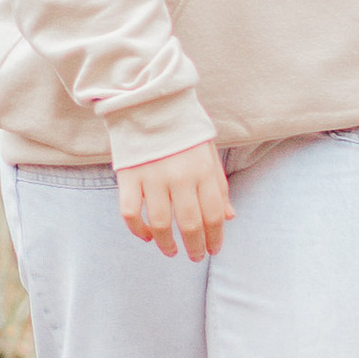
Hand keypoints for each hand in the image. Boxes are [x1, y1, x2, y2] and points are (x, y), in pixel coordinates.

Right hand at [116, 139, 231, 259]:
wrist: (151, 100)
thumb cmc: (184, 129)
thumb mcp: (209, 152)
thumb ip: (219, 185)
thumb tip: (229, 217)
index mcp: (203, 170)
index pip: (213, 214)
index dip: (215, 237)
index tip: (213, 249)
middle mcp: (180, 176)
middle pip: (189, 224)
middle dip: (195, 246)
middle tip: (195, 257)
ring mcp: (153, 177)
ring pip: (160, 224)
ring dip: (167, 243)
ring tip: (171, 251)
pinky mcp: (129, 176)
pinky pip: (130, 212)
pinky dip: (137, 229)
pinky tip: (146, 236)